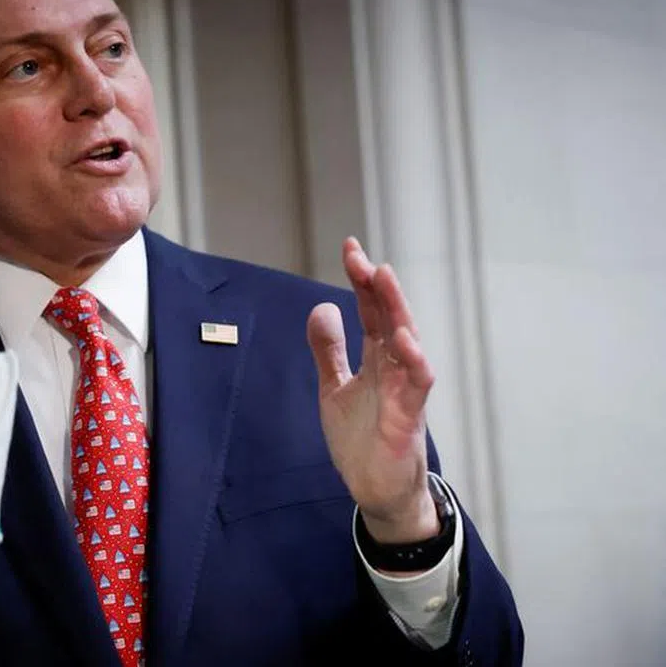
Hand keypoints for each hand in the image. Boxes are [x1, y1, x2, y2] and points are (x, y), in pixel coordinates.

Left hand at [306, 238, 438, 544]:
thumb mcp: (334, 388)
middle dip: (377, 287)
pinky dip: (413, 360)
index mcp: (375, 360)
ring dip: (397, 310)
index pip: (371, 311)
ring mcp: (404, 391)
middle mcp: (393, 369)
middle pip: (389, 318)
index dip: (362, 281)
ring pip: (407, 342)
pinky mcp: (408, 417)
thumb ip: (329, 350)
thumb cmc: (361, 439)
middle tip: (362, 256)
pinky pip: (417, 384)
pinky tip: (403, 339)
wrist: (375, 490)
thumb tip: (322, 307)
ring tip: (384, 279)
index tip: (351, 248)